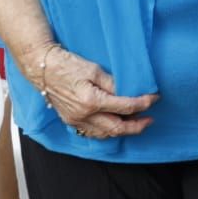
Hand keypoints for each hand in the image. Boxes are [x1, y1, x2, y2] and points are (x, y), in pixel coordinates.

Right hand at [18, 44, 156, 139]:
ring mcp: (75, 120)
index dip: (143, 104)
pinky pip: (92, 132)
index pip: (125, 107)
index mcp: (91, 101)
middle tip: (149, 120)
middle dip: (136, 126)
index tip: (154, 99)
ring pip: (104, 134)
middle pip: (116, 128)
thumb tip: (129, 92)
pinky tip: (115, 125)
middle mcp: (83, 115)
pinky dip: (106, 131)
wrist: (42, 69)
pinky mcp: (71, 121)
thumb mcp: (94, 69)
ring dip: (122, 130)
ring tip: (136, 123)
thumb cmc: (67, 65)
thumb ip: (112, 83)